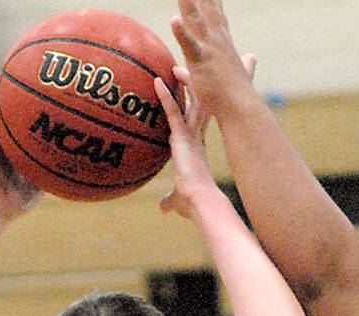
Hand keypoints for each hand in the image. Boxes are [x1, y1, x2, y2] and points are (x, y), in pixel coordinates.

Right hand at [0, 78, 38, 218]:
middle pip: (5, 110)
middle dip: (13, 91)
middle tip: (27, 71)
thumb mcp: (40, 183)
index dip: (27, 105)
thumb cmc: (15, 203)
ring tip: (8, 67)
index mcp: (12, 148)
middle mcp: (0, 141)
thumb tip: (75, 162)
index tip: (41, 88)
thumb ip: (52, 170)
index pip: (19, 122)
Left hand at [156, 75, 214, 218]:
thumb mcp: (178, 200)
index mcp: (197, 146)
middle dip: (197, 85)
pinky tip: (156, 81)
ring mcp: (191, 135)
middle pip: (198, 104)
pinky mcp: (183, 137)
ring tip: (173, 64)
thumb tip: (163, 209)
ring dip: (181, 83)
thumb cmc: (193, 205)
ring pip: (188, 101)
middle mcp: (196, 136)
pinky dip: (164, 96)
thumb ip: (170, 200)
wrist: (202, 204)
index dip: (197, 104)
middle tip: (192, 65)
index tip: (195, 91)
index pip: (197, 119)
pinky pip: (172, 111)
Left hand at [171, 0, 254, 114]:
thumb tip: (252, 58)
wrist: (242, 111)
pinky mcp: (202, 62)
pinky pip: (190, 45)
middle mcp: (217, 39)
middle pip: (205, 6)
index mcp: (222, 40)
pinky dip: (182, 32)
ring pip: (195, 19)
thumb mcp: (238, 75)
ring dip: (188, 2)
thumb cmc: (237, 97)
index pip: (214, 10)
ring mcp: (210, 49)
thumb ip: (243, 64)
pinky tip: (174, 19)